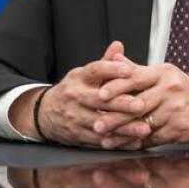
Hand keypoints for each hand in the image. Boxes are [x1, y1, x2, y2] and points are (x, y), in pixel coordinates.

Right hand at [8, 41, 149, 147]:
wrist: (45, 113)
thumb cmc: (73, 91)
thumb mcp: (84, 74)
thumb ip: (105, 62)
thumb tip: (119, 45)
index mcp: (79, 77)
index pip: (95, 70)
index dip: (112, 69)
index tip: (130, 71)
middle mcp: (75, 96)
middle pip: (99, 100)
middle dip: (121, 103)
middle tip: (141, 105)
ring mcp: (75, 116)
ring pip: (101, 123)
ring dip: (124, 128)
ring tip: (144, 129)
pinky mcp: (77, 134)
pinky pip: (99, 140)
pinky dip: (117, 142)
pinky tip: (134, 142)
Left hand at [96, 60, 188, 146]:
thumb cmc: (184, 91)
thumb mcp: (164, 74)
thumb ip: (137, 69)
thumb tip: (113, 57)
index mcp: (163, 73)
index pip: (135, 77)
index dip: (116, 86)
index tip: (100, 94)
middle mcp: (170, 89)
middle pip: (137, 104)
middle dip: (115, 116)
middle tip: (96, 123)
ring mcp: (175, 110)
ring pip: (143, 123)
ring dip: (122, 133)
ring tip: (105, 138)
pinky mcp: (179, 128)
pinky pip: (153, 137)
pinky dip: (137, 142)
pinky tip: (125, 145)